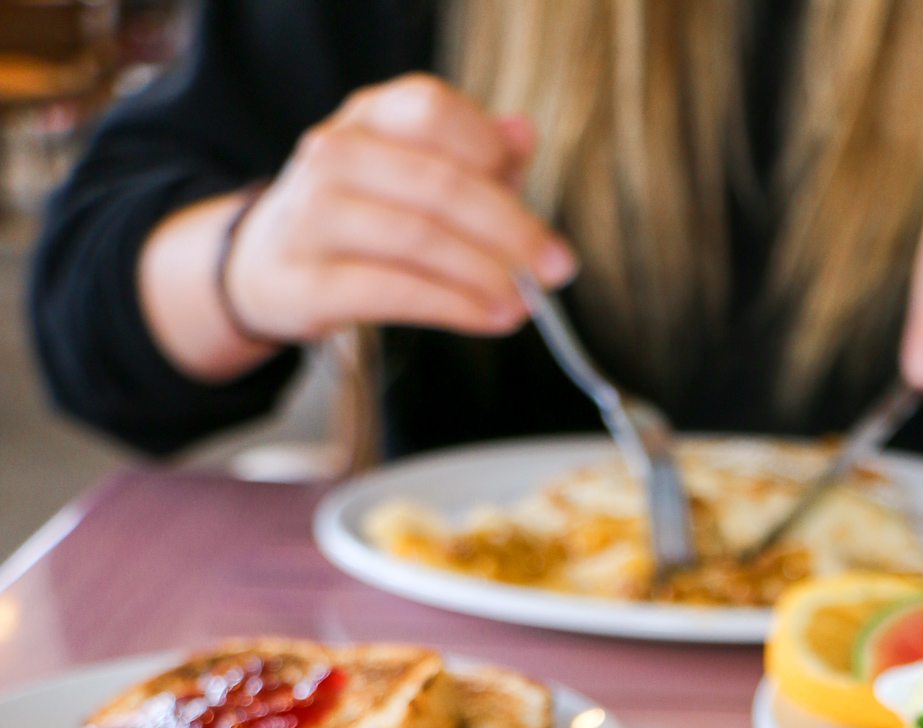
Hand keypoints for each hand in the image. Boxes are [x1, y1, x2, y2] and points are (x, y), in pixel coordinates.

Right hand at [224, 74, 574, 341]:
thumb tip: (523, 135)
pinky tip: (490, 317)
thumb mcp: (408, 172)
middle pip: (438, 184)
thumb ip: (470, 154)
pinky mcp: (309, 283)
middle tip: (556, 267)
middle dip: (511, 229)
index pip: (434, 112)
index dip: (491, 152)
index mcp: (367, 116)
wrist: (262, 268)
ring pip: (418, 239)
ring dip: (486, 274)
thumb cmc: (356, 218)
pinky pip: (394, 292)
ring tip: (527, 302)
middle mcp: (334, 155)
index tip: (532, 193)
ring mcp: (314, 218)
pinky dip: (453, 307)